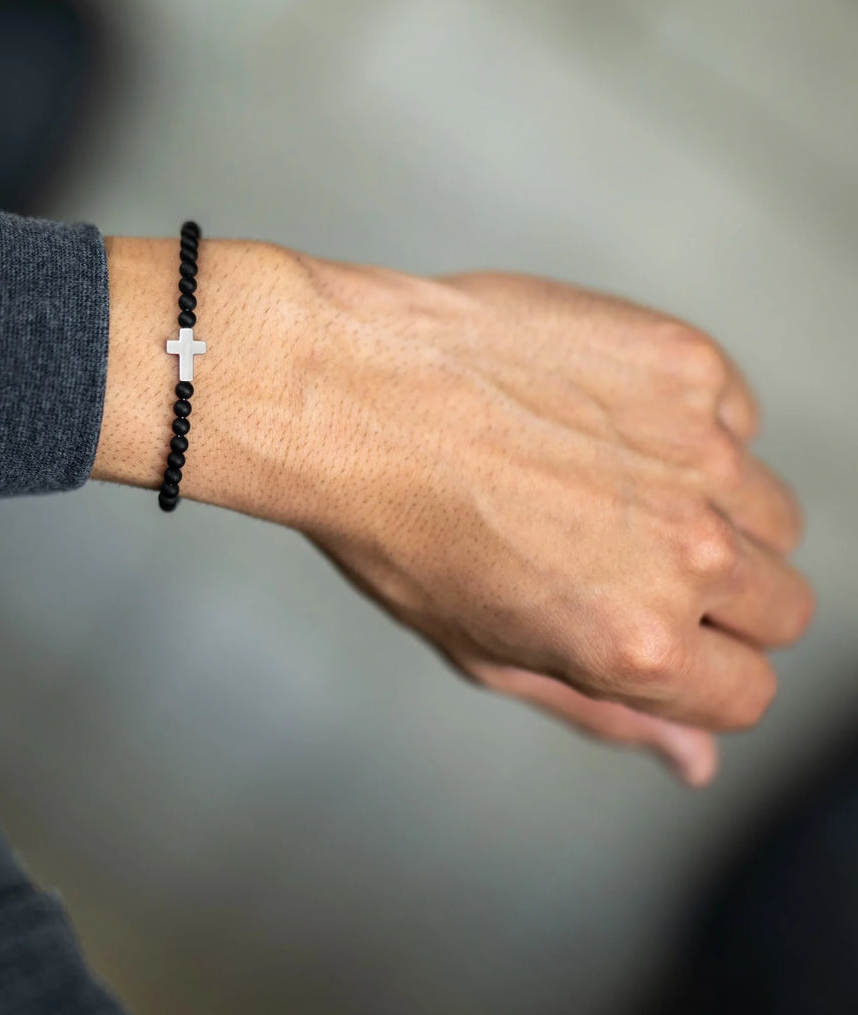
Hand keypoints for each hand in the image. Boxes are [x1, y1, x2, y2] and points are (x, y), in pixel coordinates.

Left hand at [94, 244, 812, 785]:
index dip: (696, 671)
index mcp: (635, 644)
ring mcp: (694, 449)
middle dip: (717, 599)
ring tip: (601, 481)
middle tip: (619, 553)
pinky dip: (686, 424)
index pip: (748, 693)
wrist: (342, 391)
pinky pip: (734, 415)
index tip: (646, 630)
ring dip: (711, 509)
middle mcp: (684, 551)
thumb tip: (696, 762)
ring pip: (771, 511)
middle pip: (782, 606)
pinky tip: (593, 416)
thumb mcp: (481, 648)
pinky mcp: (683, 363)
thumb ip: (599, 710)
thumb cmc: (390, 526)